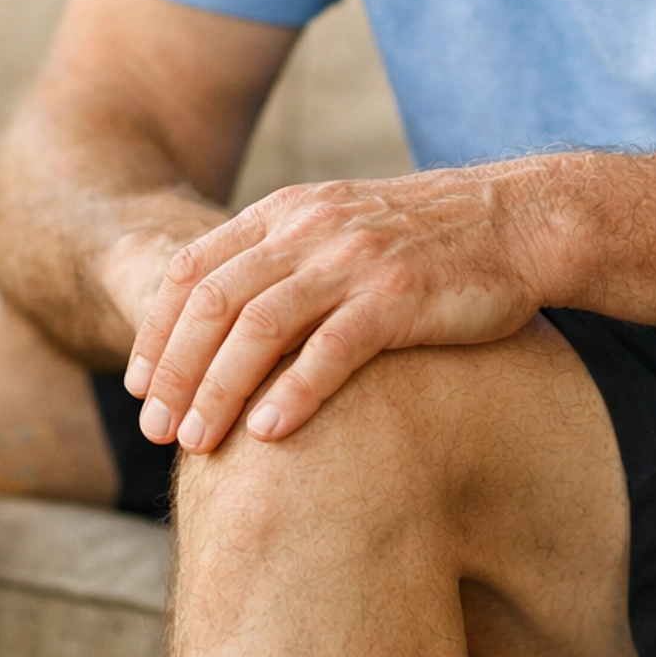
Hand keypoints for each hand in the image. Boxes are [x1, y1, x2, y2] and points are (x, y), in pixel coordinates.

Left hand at [123, 162, 550, 451]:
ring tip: (196, 443)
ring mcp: (354, 261)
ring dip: (219, 388)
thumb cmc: (425, 240)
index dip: (155, 330)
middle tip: (155, 431)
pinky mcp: (399, 296)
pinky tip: (268, 434)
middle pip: (214, 301)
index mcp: (287, 213)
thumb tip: (219, 322)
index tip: (137, 386)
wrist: (518, 221)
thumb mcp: (339, 228)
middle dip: (174, 371)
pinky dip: (294, 391)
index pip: (192, 269)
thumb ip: (282, 260)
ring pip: (260, 325)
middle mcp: (311, 229)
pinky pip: (332, 347)